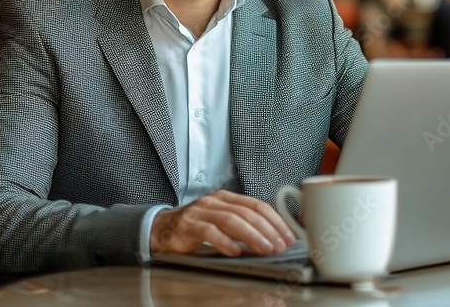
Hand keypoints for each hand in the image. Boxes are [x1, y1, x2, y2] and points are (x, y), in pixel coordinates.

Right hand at [150, 190, 295, 256]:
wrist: (162, 229)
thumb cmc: (195, 228)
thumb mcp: (221, 221)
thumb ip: (242, 224)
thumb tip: (272, 238)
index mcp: (226, 198)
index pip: (257, 205)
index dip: (275, 220)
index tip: (287, 236)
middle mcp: (214, 201)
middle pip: (247, 212)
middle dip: (267, 229)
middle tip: (280, 245)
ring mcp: (200, 212)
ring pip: (231, 220)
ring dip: (251, 235)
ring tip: (265, 249)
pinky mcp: (188, 225)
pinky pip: (209, 232)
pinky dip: (224, 242)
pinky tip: (235, 252)